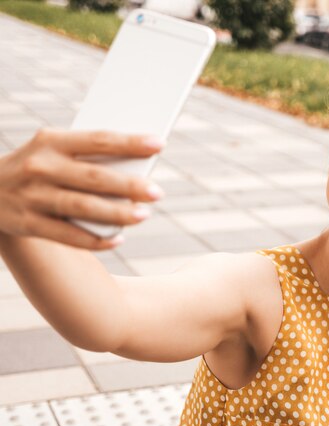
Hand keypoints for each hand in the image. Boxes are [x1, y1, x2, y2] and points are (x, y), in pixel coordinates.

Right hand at [0, 128, 164, 249]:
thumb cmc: (40, 167)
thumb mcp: (54, 150)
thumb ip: (89, 157)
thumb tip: (136, 169)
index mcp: (50, 142)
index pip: (97, 140)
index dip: (129, 143)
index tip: (159, 144)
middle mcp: (39, 167)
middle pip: (93, 177)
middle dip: (129, 185)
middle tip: (157, 192)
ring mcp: (32, 197)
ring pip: (82, 207)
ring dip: (116, 213)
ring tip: (143, 215)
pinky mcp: (28, 223)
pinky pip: (67, 236)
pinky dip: (95, 240)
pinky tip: (118, 239)